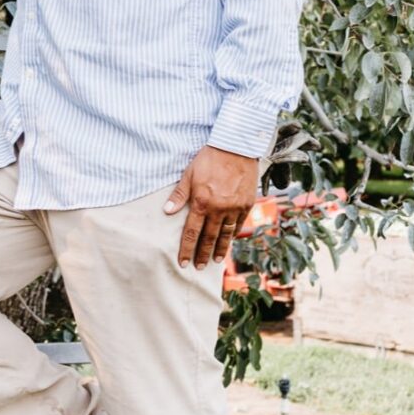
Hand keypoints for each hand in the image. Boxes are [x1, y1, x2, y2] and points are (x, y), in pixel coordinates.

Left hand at [164, 145, 258, 268]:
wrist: (237, 147)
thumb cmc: (209, 158)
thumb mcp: (189, 173)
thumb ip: (179, 194)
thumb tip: (166, 211)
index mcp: (201, 203)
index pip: (191, 232)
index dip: (186, 249)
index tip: (183, 263)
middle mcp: (218, 209)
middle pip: (209, 238)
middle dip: (202, 254)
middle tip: (199, 268)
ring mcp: (234, 208)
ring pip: (226, 234)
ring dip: (220, 249)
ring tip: (215, 261)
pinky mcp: (246, 204)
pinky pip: (239, 224)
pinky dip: (233, 234)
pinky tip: (229, 241)